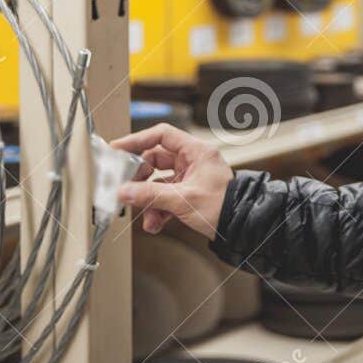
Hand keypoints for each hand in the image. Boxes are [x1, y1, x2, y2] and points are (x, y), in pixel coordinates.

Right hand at [110, 122, 234, 239]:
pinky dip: (158, 210)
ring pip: (158, 182)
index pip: (161, 135)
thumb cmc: (224, 207)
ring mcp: (190, 177)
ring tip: (146, 217)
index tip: (118, 148)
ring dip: (149, 200)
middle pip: (155, 161)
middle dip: (141, 179)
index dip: (137, 140)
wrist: (243, 227)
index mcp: (197, 151)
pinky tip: (154, 224)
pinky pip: (166, 196)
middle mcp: (193, 161)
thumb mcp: (184, 200)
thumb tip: (124, 191)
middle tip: (127, 190)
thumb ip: (151, 195)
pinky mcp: (189, 193)